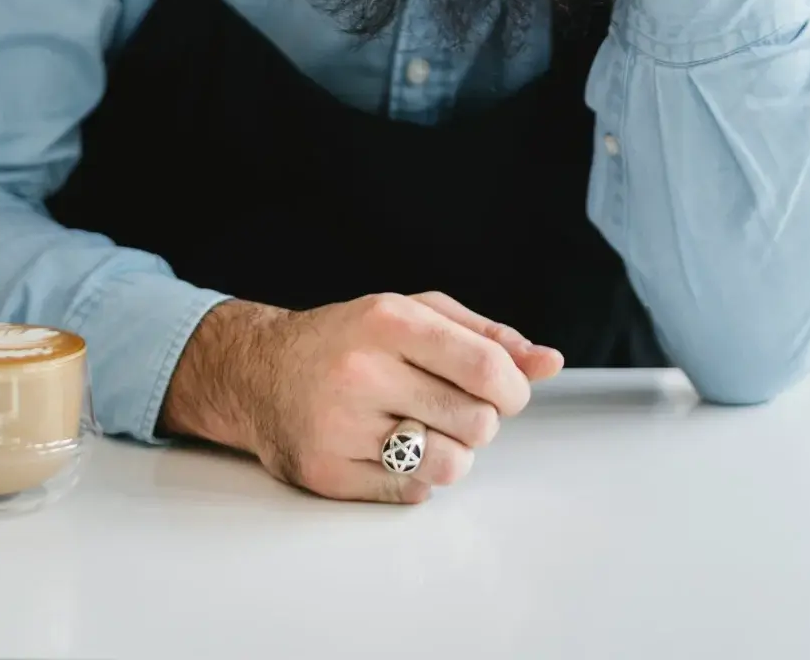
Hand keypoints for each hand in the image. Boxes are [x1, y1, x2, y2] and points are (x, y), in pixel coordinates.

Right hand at [160, 289, 563, 502]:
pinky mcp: (328, 473)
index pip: (484, 366)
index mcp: (388, 321)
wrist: (260, 371)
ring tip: (428, 431)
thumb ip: (486, 335)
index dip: (513, 388)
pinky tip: (393, 450)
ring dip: (453, 454)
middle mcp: (362, 371)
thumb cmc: (350, 339)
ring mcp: (341, 426)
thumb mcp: (416, 314)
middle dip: (482, 422)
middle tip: (456, 408)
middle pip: (475, 423)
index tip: (509, 392)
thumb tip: (549, 362)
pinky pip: (411, 494)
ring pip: (449, 466)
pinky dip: (417, 479)